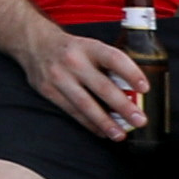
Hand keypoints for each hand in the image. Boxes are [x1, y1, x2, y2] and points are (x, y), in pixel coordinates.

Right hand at [18, 27, 148, 137]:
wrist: (34, 43)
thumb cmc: (71, 49)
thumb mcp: (89, 46)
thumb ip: (107, 64)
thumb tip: (133, 90)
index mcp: (88, 47)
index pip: (114, 59)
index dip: (131, 73)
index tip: (144, 89)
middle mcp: (73, 61)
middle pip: (102, 86)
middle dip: (123, 106)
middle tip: (139, 120)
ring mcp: (58, 77)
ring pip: (85, 104)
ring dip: (105, 122)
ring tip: (120, 135)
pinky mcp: (48, 90)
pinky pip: (72, 111)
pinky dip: (88, 123)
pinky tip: (101, 131)